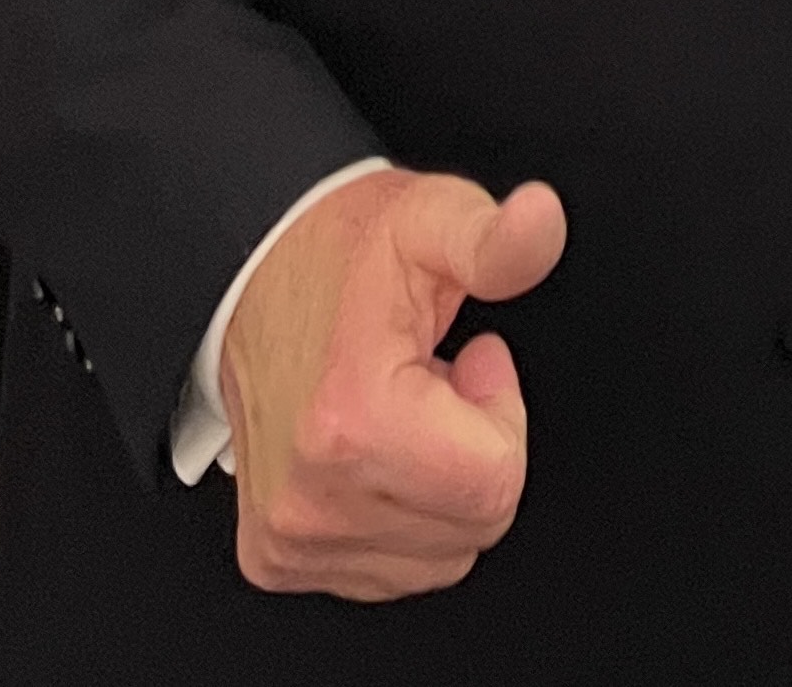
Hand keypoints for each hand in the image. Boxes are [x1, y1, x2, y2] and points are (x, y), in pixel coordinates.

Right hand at [222, 167, 567, 599]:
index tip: (470, 360)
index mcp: (350, 423)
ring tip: (403, 410)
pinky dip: (403, 517)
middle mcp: (309, 498)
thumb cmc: (342, 254)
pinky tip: (377, 448)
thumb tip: (542, 219)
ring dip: (440, 486)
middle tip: (436, 381)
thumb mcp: (433, 219)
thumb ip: (497, 239)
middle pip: (474, 525)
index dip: (502, 411)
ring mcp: (289, 537)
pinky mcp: (276, 560)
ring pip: (440, 558)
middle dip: (477, 449)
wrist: (249, 278)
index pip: (496, 482)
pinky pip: (391, 572)